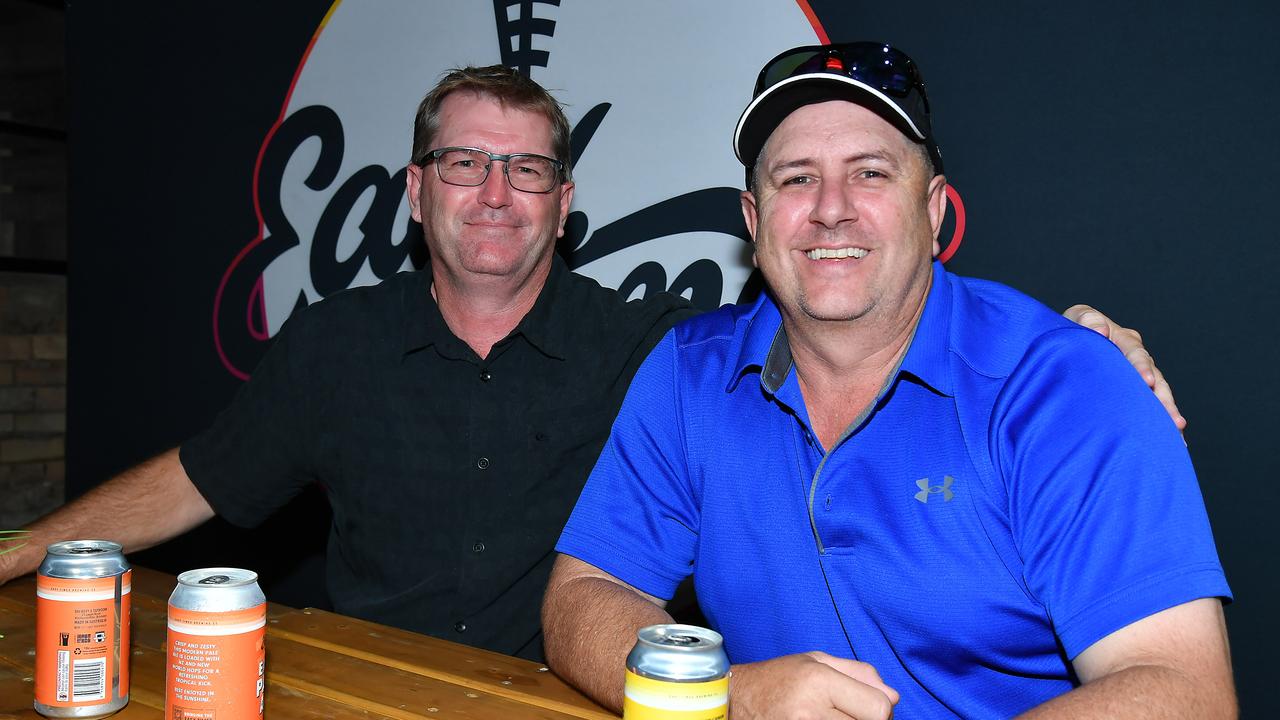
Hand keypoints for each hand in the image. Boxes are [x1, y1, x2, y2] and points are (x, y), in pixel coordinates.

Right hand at [729, 651, 898, 718]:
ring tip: (835, 718)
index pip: (879, 708)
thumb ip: (859, 673)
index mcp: (819, 681)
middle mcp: (812, 711)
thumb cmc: (778, 678)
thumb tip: (893, 696)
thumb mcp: (816, 660)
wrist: (737, 701)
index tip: (866, 706)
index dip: (879, 709)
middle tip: (848, 713)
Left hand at [1063, 305, 1185, 431]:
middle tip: (1171, 416)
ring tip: (1176, 427)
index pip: (1135, 351)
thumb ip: (1087, 320)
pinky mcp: (1134, 390)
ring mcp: (1138, 374)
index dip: (1141, 366)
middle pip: (1154, 376)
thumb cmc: (1071, 329)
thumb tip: (1101, 329)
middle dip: (1163, 397)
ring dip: (1166, 410)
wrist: (1065, 342)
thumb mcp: (1076, 319)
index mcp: (1122, 338)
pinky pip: (1150, 405)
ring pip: (1157, 393)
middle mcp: (1135, 356)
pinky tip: (1174, 438)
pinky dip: (1160, 420)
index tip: (1147, 380)